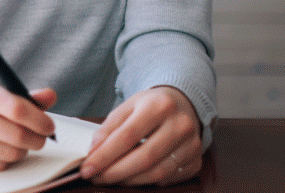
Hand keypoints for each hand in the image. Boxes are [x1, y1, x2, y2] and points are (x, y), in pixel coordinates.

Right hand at [0, 78, 57, 171]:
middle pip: (17, 136)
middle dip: (36, 139)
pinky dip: (3, 161)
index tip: (48, 126)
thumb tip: (50, 96)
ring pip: (10, 154)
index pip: (17, 109)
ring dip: (21, 151)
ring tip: (14, 142)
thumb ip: (20, 96)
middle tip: (38, 138)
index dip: (40, 120)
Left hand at [80, 86, 201, 185]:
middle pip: (145, 157)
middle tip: (96, 177)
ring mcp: (192, 145)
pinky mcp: (197, 160)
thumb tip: (93, 152)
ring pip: (159, 172)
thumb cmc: (151, 105)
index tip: (87, 168)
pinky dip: (149, 181)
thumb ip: (109, 127)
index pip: (127, 136)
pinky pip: (171, 178)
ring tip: (111, 178)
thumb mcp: (128, 106)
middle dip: (116, 172)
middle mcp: (180, 125)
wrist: (183, 103)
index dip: (105, 155)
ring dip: (130, 180)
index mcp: (159, 106)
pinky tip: (134, 177)